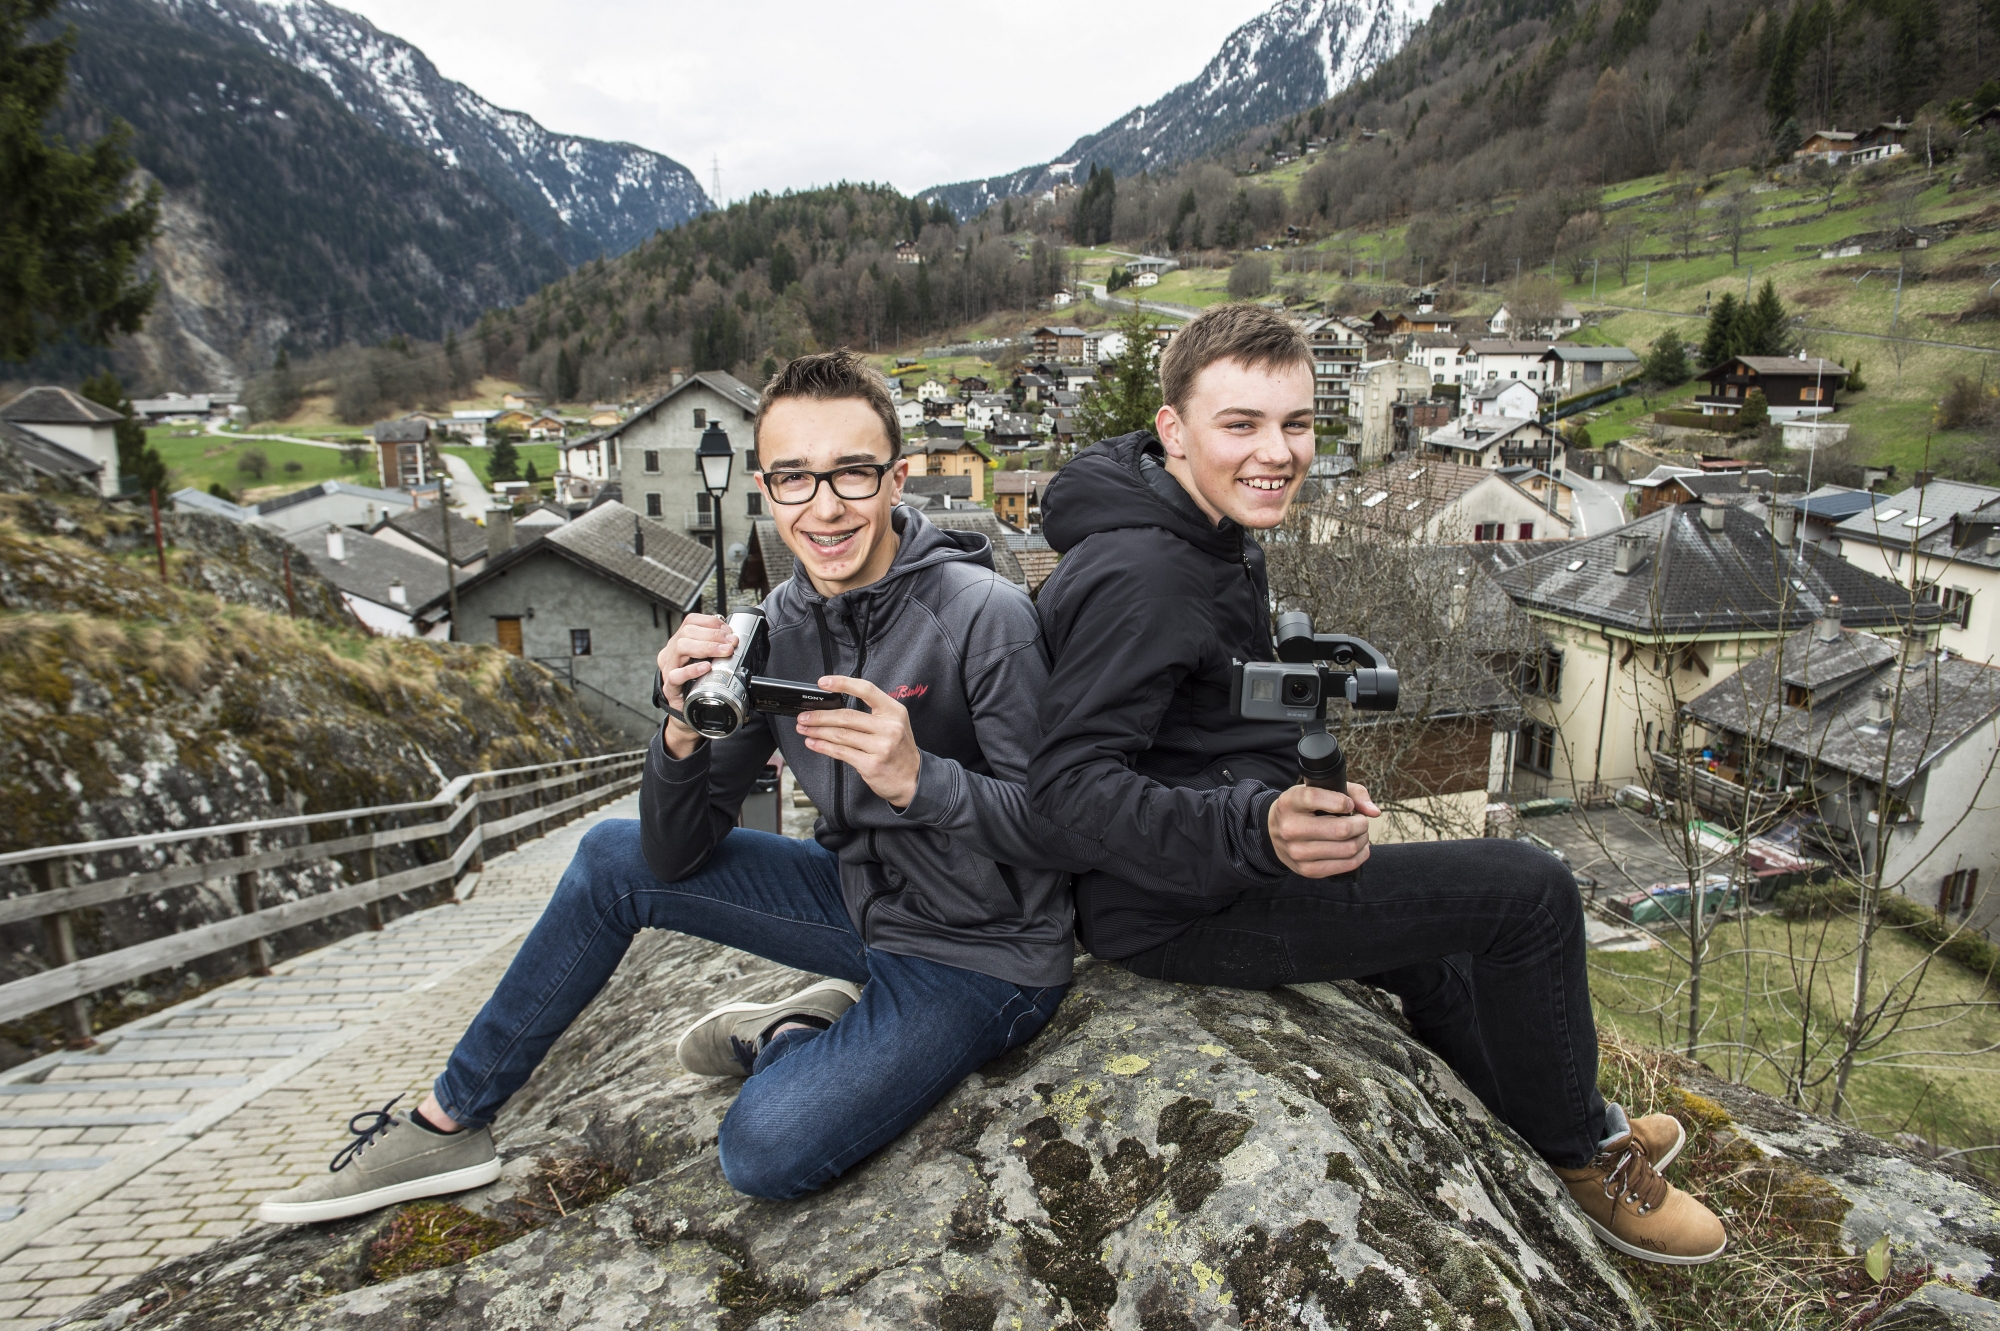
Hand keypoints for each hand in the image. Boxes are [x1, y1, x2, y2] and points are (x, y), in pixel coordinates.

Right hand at [655, 614, 738, 758]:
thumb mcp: (707, 662)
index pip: (691, 621)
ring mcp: (668, 669)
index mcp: (679, 642)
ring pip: (680, 647)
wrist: (688, 713)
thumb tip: (734, 637)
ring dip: (706, 647)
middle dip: (713, 635)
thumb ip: (717, 648)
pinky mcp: (669, 687)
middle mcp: (671, 652)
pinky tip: (706, 667)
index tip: (729, 632)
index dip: (711, 623)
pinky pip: (675, 675)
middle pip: (687, 632)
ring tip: (724, 652)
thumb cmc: (698, 685)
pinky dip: (691, 670)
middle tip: (731, 643)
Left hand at [793, 676, 921, 808]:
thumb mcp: (894, 724)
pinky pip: (841, 753)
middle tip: (804, 715)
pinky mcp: (871, 765)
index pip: (866, 690)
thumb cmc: (899, 750)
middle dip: (820, 716)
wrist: (913, 779)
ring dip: (817, 731)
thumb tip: (834, 707)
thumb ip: (871, 714)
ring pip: (841, 735)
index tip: (823, 682)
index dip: (843, 683)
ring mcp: (881, 747)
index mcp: (894, 711)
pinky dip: (823, 747)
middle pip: (847, 716)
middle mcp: (889, 727)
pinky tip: (813, 743)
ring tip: (804, 728)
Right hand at [1268, 781, 1380, 877]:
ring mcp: (1297, 852)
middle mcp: (1290, 828)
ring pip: (1347, 849)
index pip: (1317, 798)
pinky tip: (1358, 848)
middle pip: (1341, 830)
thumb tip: (1373, 811)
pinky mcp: (1307, 870)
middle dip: (1361, 824)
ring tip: (1360, 834)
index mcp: (1291, 802)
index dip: (1343, 801)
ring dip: (1362, 840)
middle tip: (1361, 821)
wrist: (1275, 832)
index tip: (1349, 804)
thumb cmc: (1304, 808)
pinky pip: (1344, 866)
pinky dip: (1359, 856)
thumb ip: (1352, 792)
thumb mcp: (1320, 790)